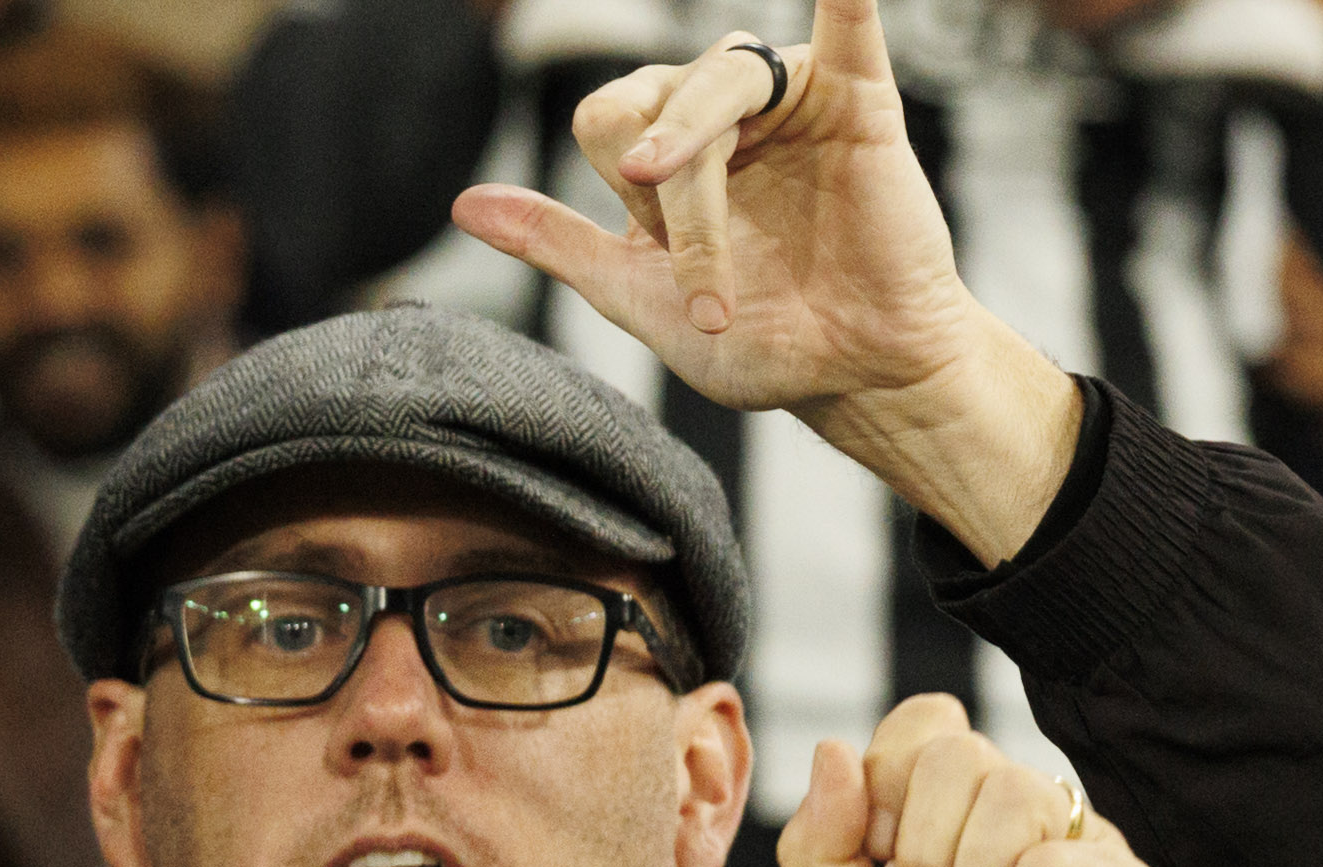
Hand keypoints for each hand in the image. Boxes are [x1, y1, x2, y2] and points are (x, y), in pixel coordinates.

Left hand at [445, 1, 1084, 546]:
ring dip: (704, 178)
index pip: (605, 116)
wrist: (852, 376)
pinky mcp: (857, 100)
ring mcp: (788, 100)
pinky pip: (849, 26)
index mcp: (665, 146)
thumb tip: (465, 204)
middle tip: (712, 292)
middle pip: (655, 102)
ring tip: (718, 273)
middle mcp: (721, 110)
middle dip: (671, 206)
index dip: (622, 191)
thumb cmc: (758, 342)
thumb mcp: (638, 298)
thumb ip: (558, 243)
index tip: (667, 264)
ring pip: (716, 83)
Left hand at [778, 710, 1175, 866]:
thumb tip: (834, 747)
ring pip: (1010, 796)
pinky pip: (1057, 861)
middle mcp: (1011, 814)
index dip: (882, 803)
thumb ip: (816, 848)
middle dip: (921, 861)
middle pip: (955, 754)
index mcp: (942, 814)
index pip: (917, 728)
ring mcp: (1072, 843)